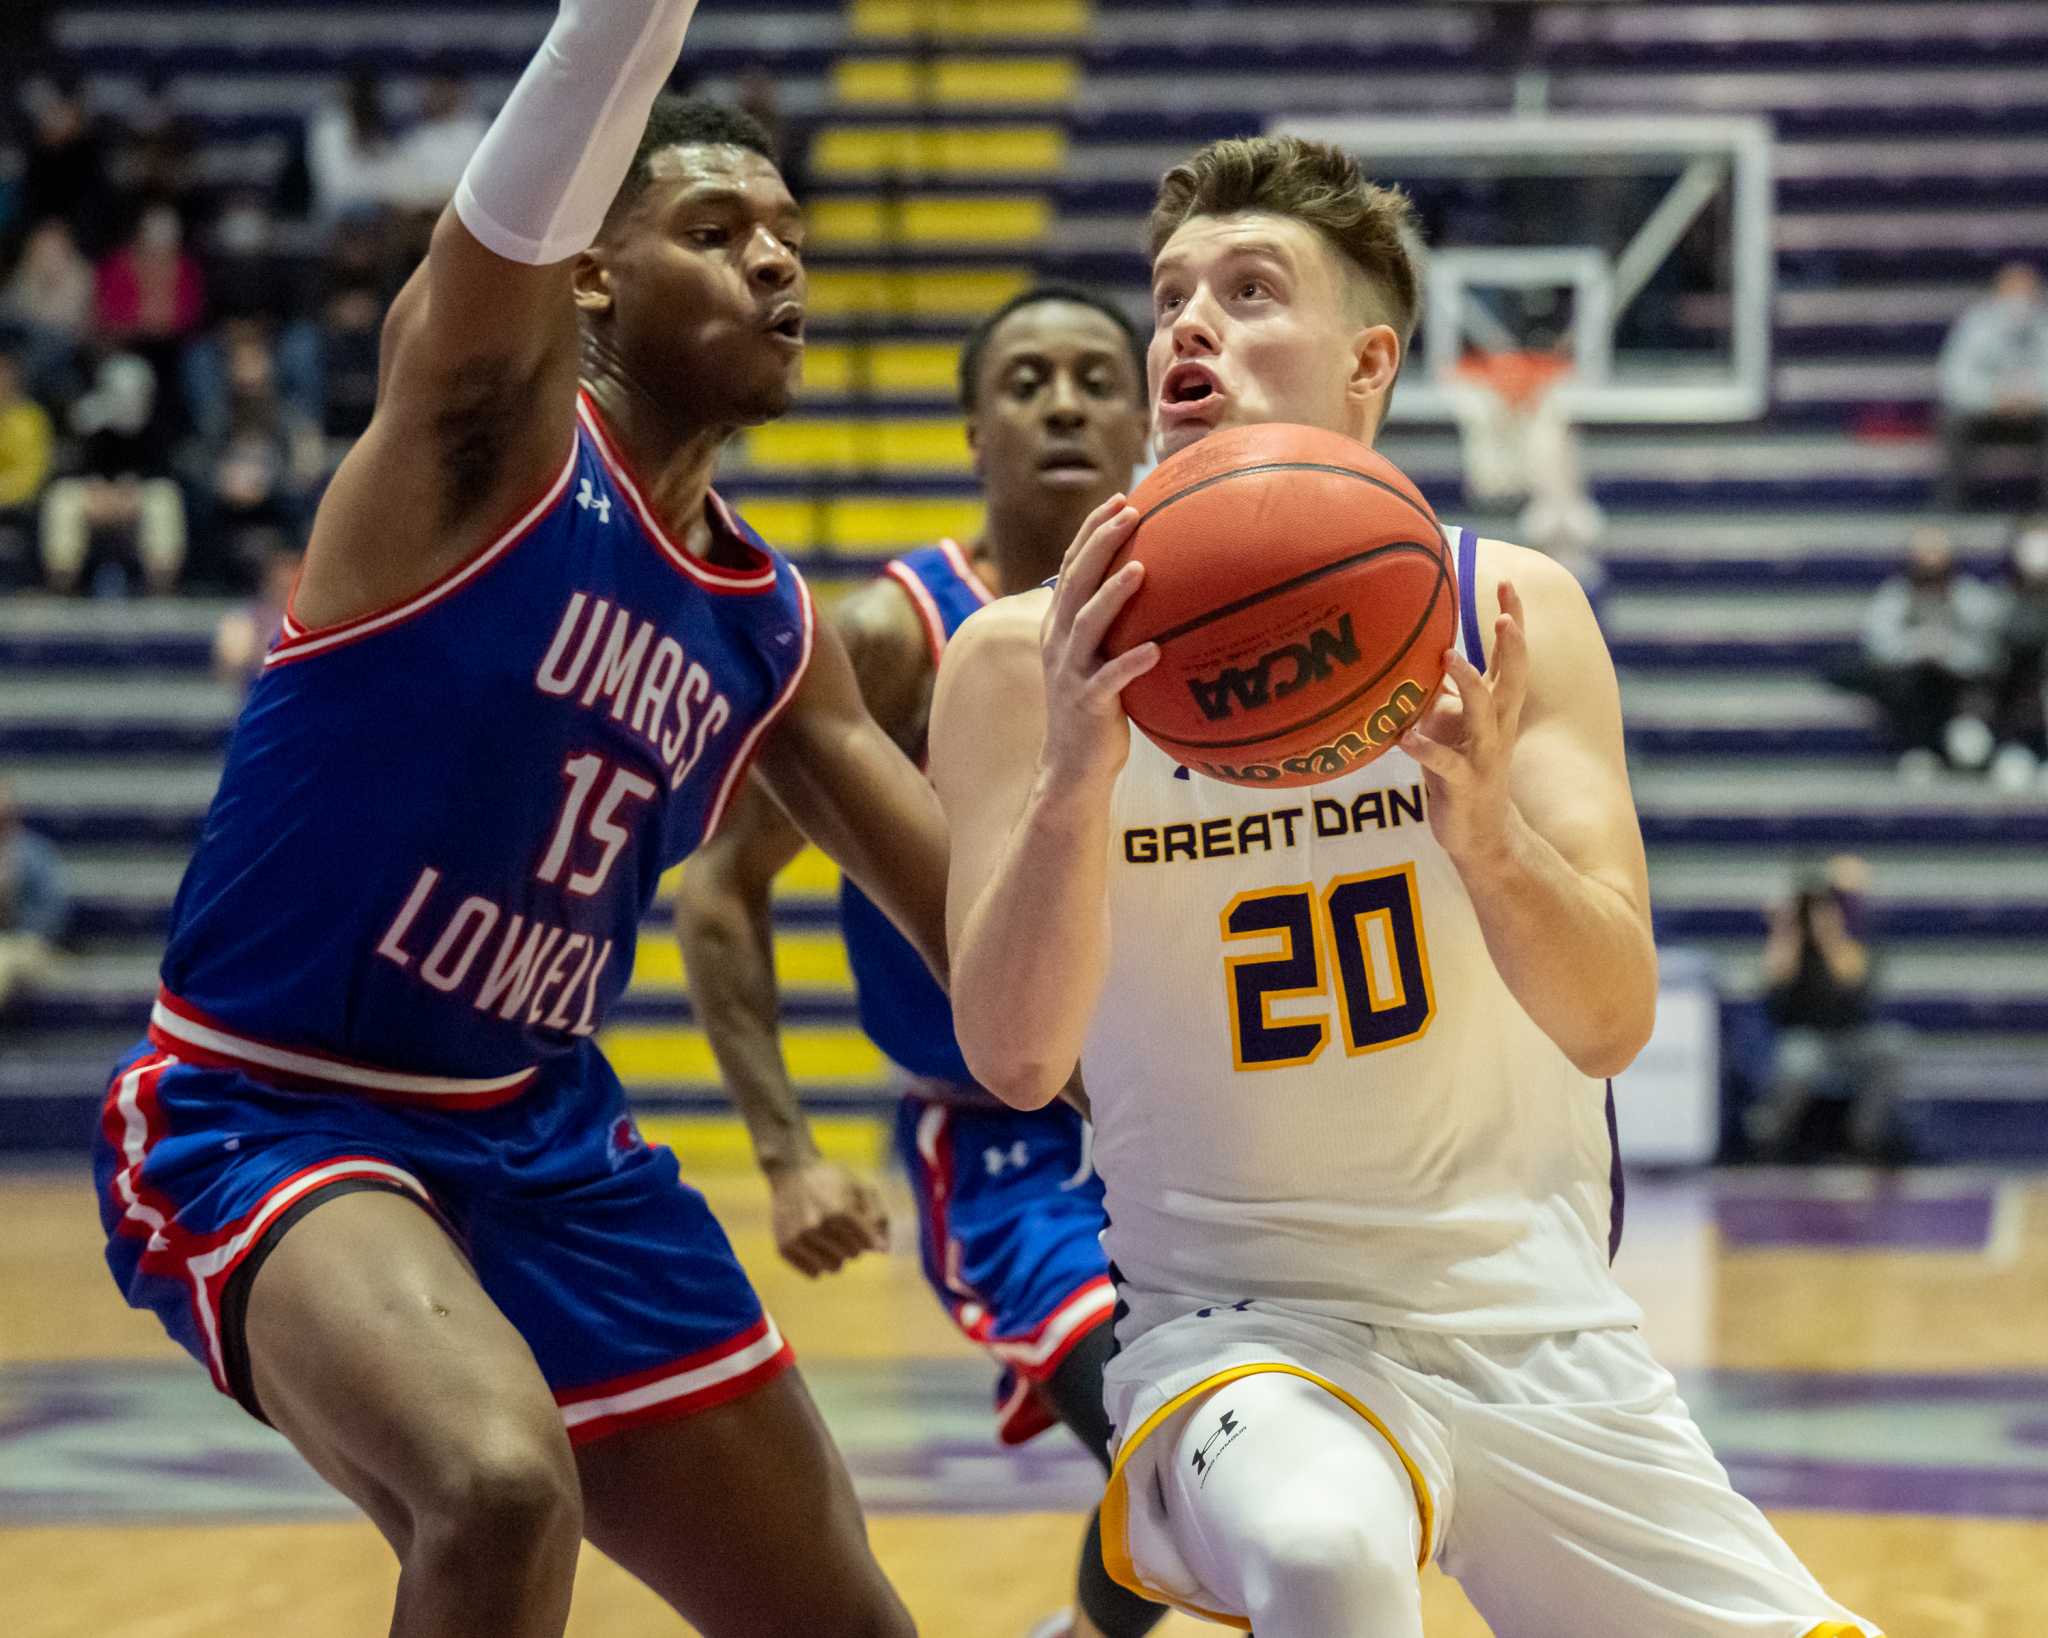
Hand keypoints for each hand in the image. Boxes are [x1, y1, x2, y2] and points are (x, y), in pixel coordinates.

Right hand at [764, 1157, 889, 1277]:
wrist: (792, 1170)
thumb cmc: (833, 1180)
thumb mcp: (861, 1187)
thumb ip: (879, 1217)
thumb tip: (883, 1251)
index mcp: (839, 1210)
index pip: (866, 1243)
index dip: (869, 1235)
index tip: (862, 1224)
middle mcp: (817, 1226)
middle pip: (853, 1255)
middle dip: (853, 1242)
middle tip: (841, 1224)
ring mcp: (798, 1238)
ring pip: (833, 1267)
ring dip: (836, 1255)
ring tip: (829, 1235)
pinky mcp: (784, 1247)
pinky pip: (813, 1273)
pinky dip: (818, 1262)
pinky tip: (814, 1245)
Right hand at [1038, 493, 1158, 790]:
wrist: (1072, 765)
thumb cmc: (1098, 707)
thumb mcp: (1100, 658)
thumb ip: (1116, 625)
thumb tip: (1163, 589)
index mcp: (1059, 625)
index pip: (1071, 566)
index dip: (1092, 531)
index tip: (1119, 499)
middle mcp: (1058, 641)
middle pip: (1075, 581)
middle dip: (1100, 543)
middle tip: (1130, 512)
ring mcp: (1070, 672)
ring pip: (1086, 623)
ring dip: (1112, 595)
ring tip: (1140, 569)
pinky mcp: (1086, 704)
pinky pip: (1110, 679)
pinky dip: (1131, 663)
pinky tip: (1156, 650)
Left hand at [1402, 581, 1530, 869]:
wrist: (1481, 835)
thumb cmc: (1459, 770)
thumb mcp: (1452, 723)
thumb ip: (1443, 689)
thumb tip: (1418, 648)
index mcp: (1498, 708)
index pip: (1512, 657)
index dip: (1514, 620)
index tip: (1507, 581)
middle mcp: (1498, 727)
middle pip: (1513, 679)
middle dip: (1512, 646)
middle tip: (1506, 615)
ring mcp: (1484, 756)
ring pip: (1483, 715)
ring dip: (1469, 684)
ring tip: (1449, 656)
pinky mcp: (1464, 785)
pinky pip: (1445, 764)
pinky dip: (1425, 749)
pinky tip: (1403, 738)